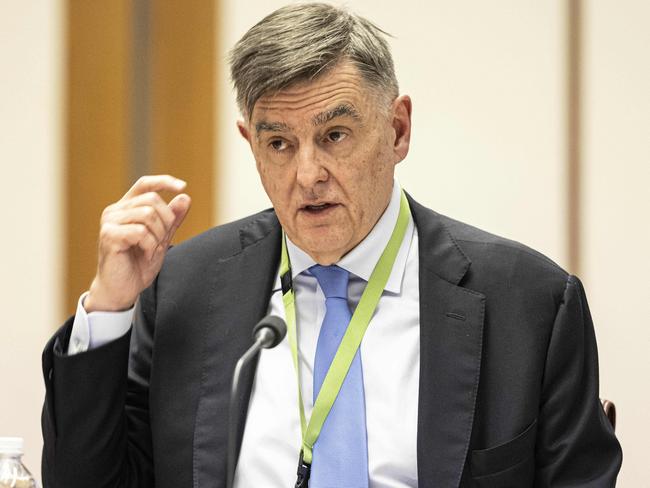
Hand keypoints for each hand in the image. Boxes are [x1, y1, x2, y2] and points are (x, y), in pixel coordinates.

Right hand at [84, 175, 191, 311]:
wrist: (123, 289)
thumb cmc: (138, 264)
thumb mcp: (162, 238)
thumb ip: (172, 219)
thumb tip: (184, 197)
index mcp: (126, 208)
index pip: (145, 184)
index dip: (164, 181)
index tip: (182, 186)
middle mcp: (115, 211)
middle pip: (152, 200)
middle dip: (166, 221)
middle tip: (162, 242)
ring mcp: (109, 222)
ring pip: (148, 214)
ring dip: (158, 235)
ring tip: (152, 250)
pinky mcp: (109, 236)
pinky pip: (140, 232)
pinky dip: (150, 245)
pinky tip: (145, 255)